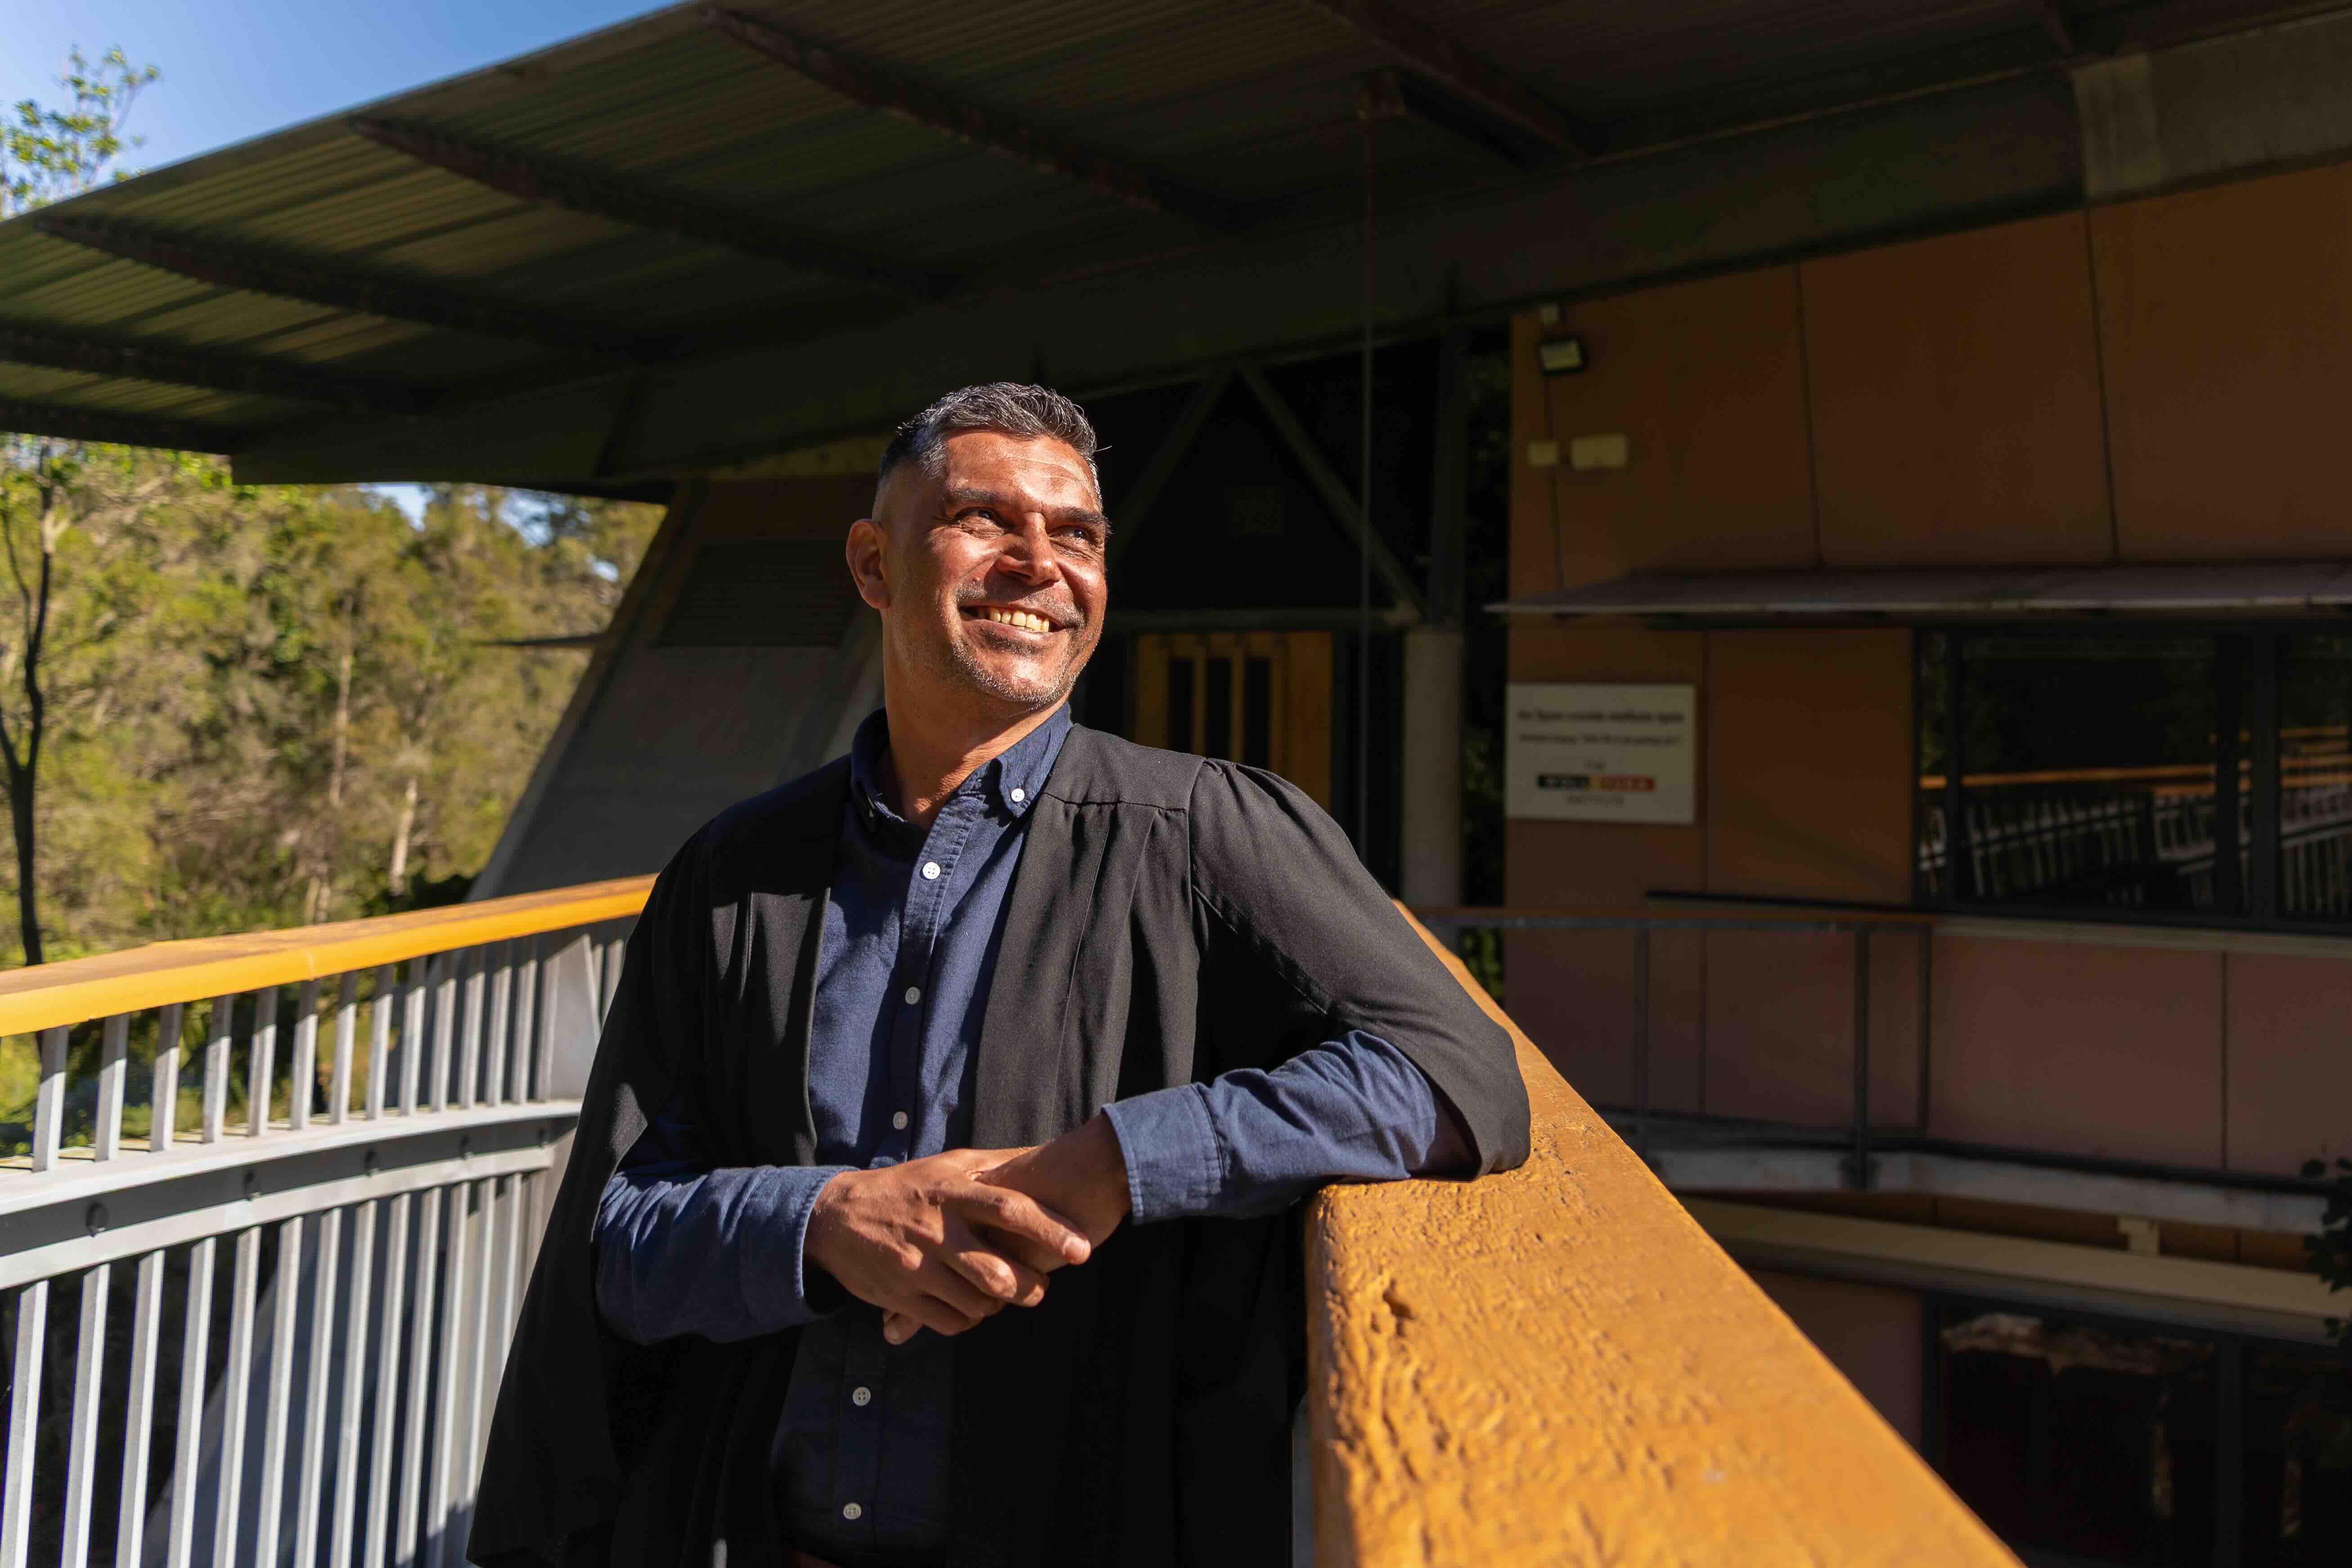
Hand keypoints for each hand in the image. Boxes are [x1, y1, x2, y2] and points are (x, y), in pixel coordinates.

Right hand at [882, 1115, 1131, 1341]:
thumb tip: (1041, 1154)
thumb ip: (993, 1164)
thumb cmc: (904, 1188)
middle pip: (997, 1272)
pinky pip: (950, 1321)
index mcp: (951, 1193)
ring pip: (977, 1303)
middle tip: (1042, 1287)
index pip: (1010, 1209)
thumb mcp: (946, 1164)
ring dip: (1000, 1305)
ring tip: (1007, 1294)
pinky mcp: (900, 1297)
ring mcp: (916, 1267)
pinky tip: (974, 1306)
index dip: (1051, 1230)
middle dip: (1030, 1287)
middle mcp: (935, 1231)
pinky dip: (970, 1319)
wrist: (836, 1217)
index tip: (1082, 1249)